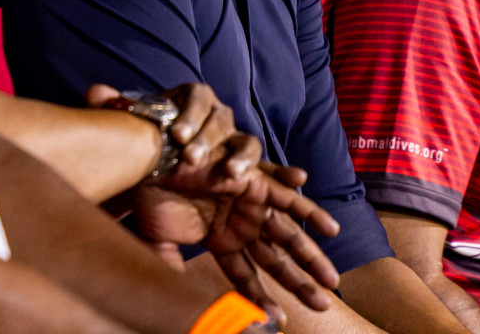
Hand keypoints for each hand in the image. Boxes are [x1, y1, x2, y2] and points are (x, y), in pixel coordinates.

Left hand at [85, 82, 258, 171]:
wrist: (165, 168)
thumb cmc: (151, 141)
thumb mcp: (133, 126)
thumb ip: (116, 107)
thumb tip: (95, 92)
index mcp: (190, 99)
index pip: (195, 96)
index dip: (189, 113)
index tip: (175, 135)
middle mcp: (215, 113)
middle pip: (219, 118)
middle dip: (207, 138)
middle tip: (190, 157)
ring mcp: (233, 136)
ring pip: (243, 137)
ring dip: (237, 153)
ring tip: (227, 172)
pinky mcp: (244, 160)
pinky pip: (253, 157)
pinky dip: (248, 163)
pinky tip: (236, 177)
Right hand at [133, 159, 340, 325]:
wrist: (148, 162)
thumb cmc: (151, 198)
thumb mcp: (160, 244)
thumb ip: (171, 271)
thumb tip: (174, 308)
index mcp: (220, 239)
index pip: (245, 277)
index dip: (260, 299)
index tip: (275, 322)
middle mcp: (239, 224)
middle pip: (275, 261)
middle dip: (298, 283)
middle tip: (321, 305)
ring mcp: (248, 205)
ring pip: (287, 236)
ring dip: (311, 257)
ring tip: (332, 280)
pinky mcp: (254, 183)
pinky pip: (288, 199)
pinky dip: (309, 212)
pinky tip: (331, 230)